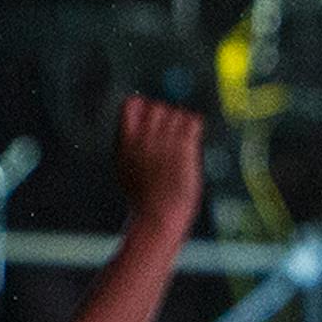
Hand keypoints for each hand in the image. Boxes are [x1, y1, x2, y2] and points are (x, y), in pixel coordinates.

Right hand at [114, 97, 204, 232]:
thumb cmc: (144, 198)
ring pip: (177, 112)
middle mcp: (143, 139)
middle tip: (170, 134)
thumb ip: (130, 145)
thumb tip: (134, 127)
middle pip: (158, 106)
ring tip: (181, 143)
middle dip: (166, 116)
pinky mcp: (183, 148)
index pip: (131, 104)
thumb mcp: (126, 169)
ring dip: (181, 124)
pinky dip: (195, 127)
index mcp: (125, 143)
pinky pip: (193, 121)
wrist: (158, 216)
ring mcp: (164, 142)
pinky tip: (192, 141)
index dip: (143, 107)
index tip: (150, 120)